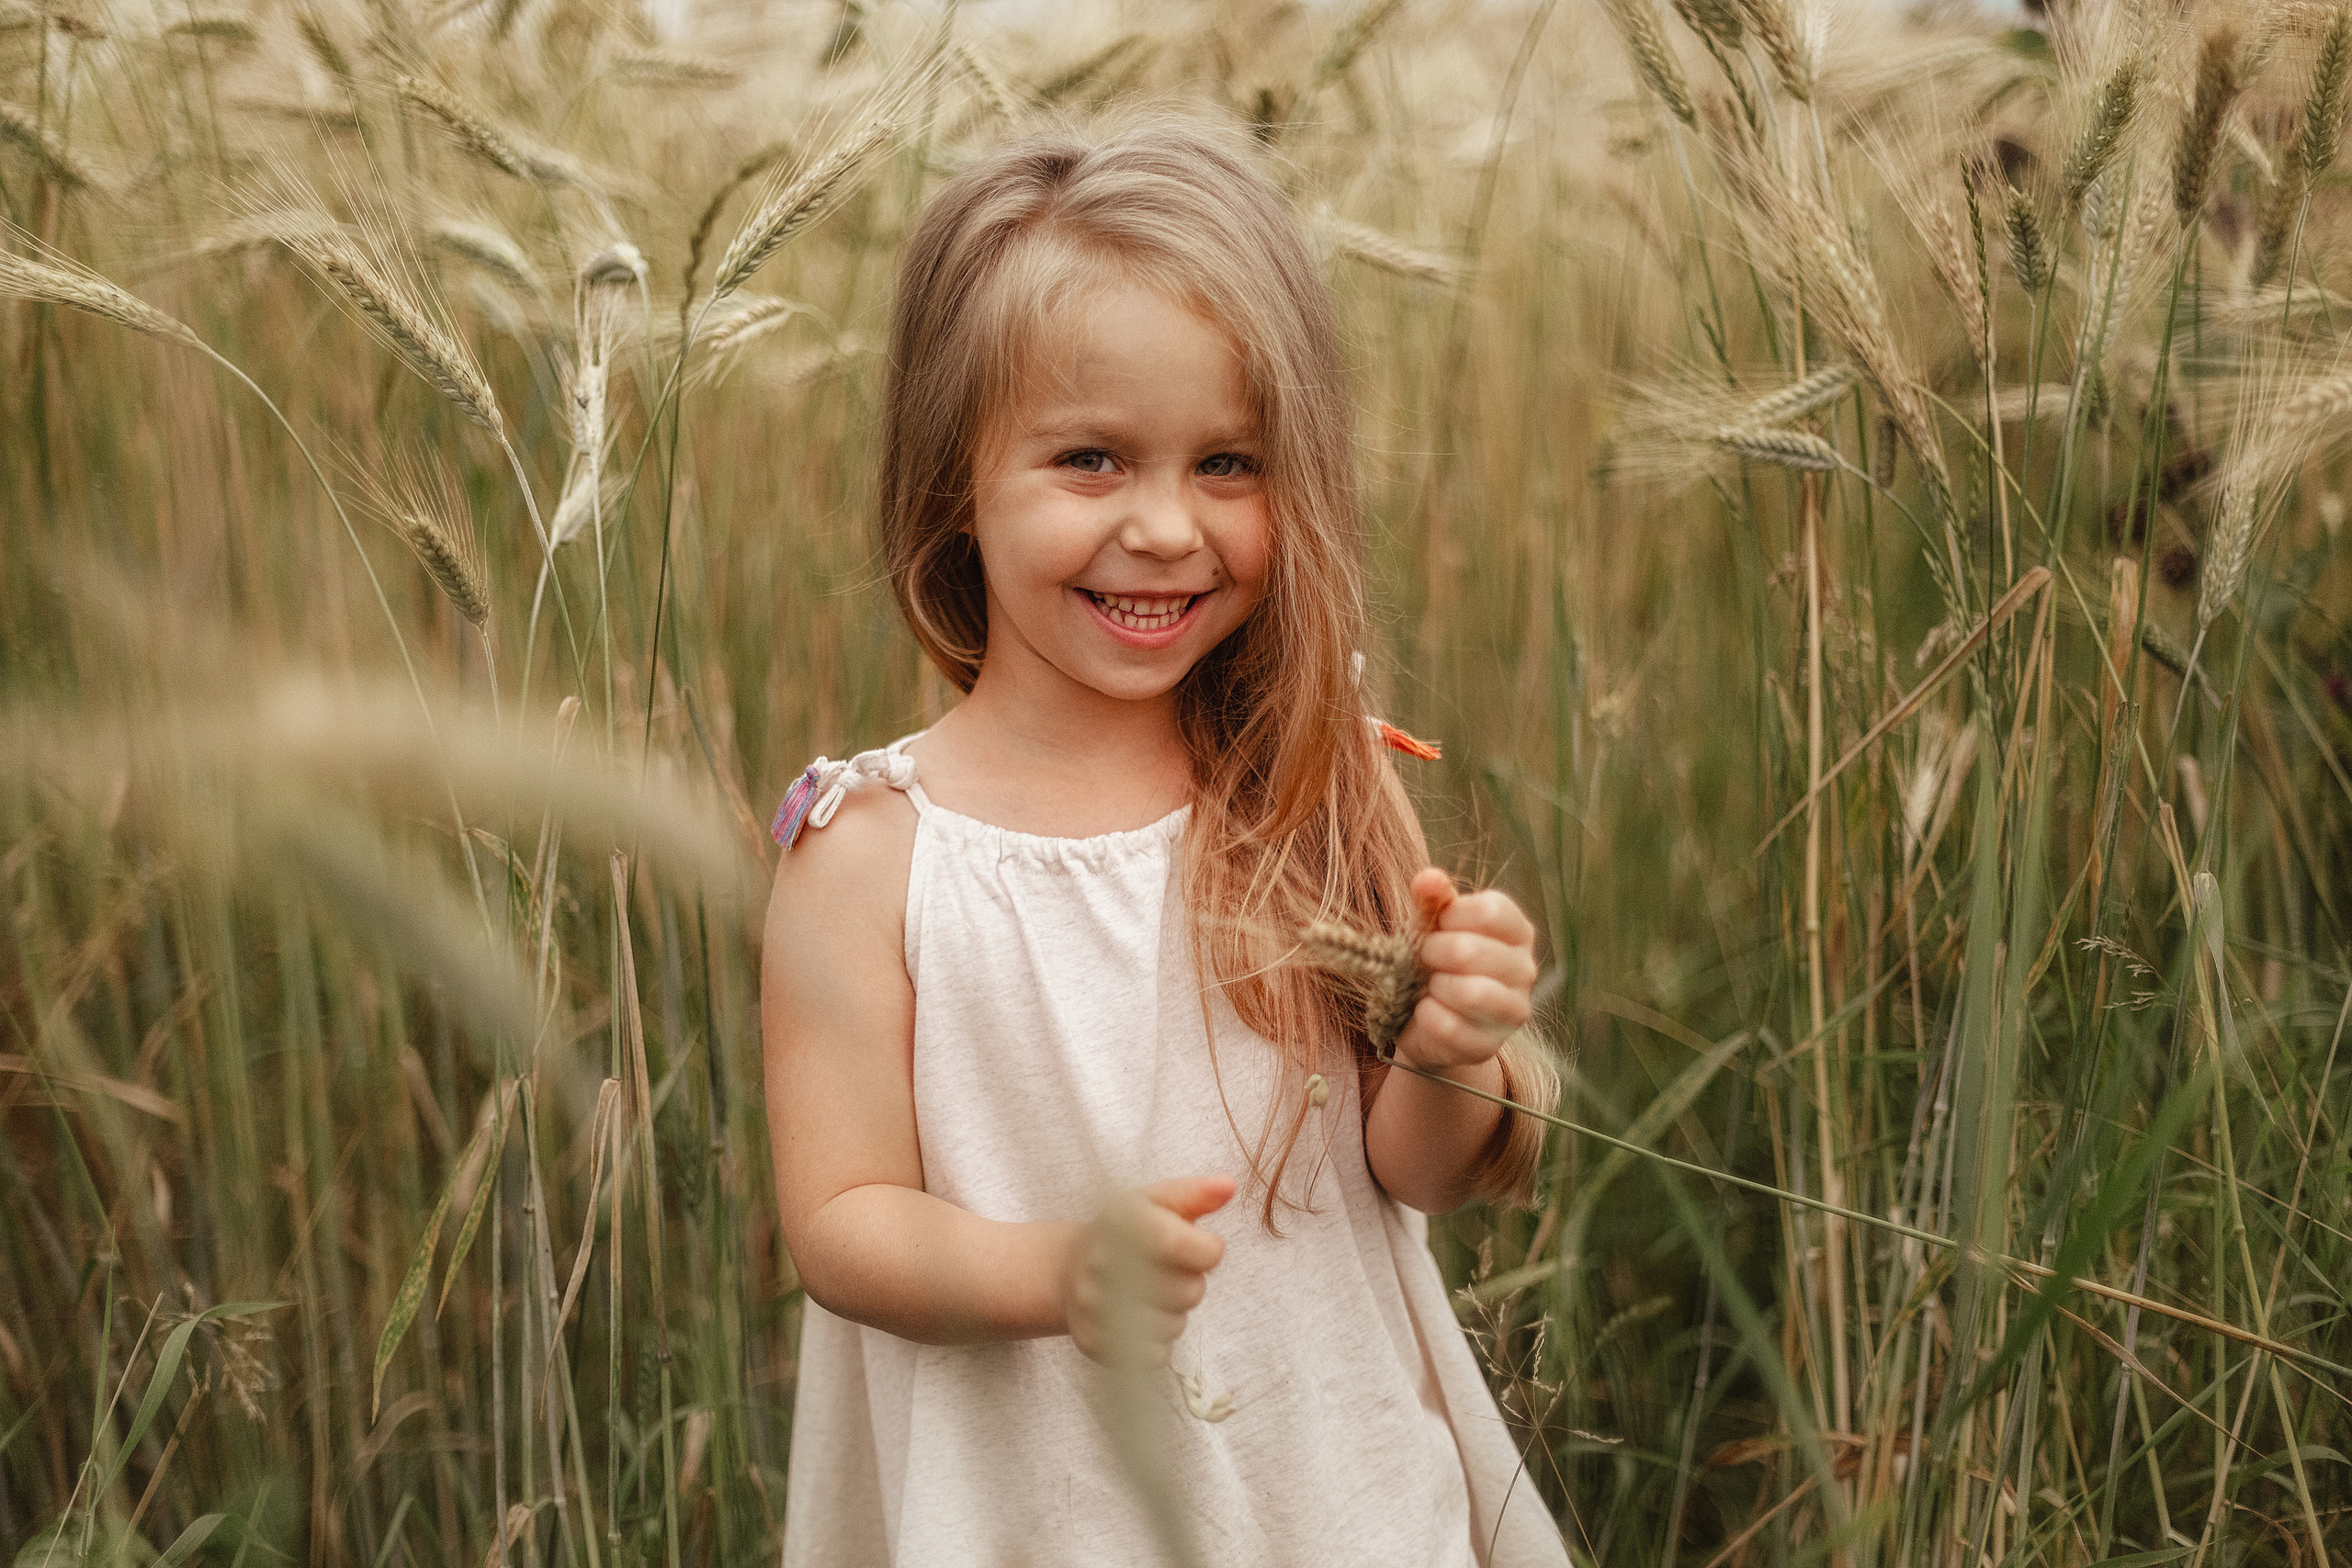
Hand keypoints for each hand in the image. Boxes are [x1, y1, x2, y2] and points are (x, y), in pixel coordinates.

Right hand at [1062, 1174, 1232, 1365]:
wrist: (1068, 1269)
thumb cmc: (1125, 1232)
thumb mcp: (1155, 1202)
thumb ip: (1195, 1195)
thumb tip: (1228, 1186)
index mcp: (1122, 1222)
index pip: (1181, 1245)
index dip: (1207, 1251)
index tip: (1203, 1248)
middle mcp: (1104, 1264)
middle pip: (1188, 1291)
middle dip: (1190, 1283)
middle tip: (1169, 1273)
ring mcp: (1096, 1307)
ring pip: (1173, 1326)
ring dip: (1174, 1313)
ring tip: (1153, 1295)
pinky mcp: (1095, 1342)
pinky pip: (1153, 1356)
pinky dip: (1157, 1342)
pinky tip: (1142, 1319)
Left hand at [1394, 868, 1536, 1073]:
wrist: (1425, 1018)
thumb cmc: (1434, 959)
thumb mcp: (1431, 924)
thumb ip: (1432, 899)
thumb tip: (1428, 877)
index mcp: (1516, 930)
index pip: (1492, 910)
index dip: (1452, 915)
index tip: (1436, 924)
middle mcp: (1525, 970)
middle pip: (1473, 951)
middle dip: (1433, 951)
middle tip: (1422, 956)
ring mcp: (1513, 1010)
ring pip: (1472, 993)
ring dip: (1435, 986)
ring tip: (1427, 986)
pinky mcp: (1490, 1046)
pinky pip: (1453, 1029)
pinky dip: (1427, 1017)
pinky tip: (1424, 1011)